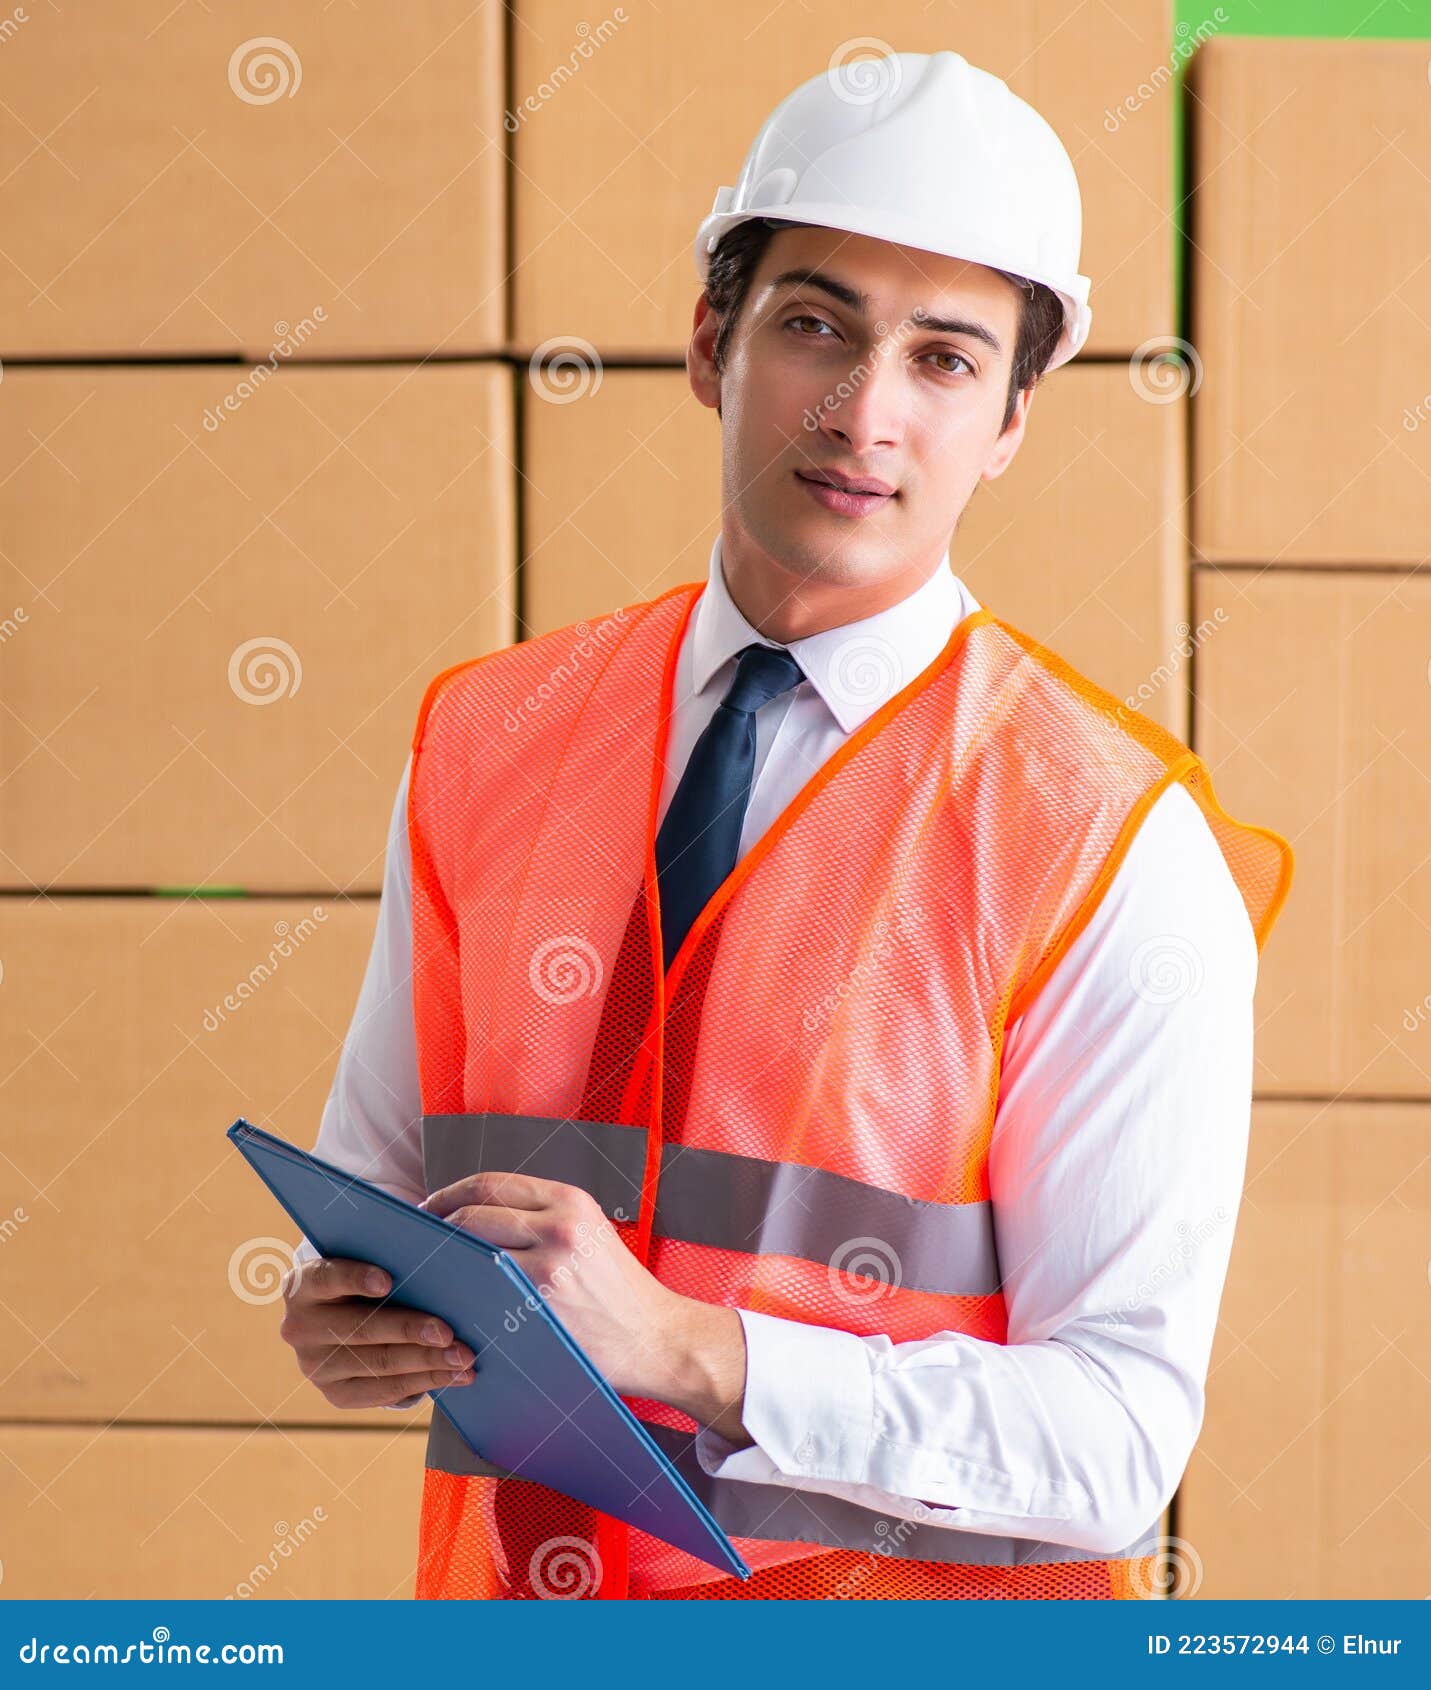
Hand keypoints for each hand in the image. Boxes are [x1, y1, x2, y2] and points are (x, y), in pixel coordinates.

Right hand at [279, 1255, 477, 1408]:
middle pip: (361, 1329)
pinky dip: (424, 1382)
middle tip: (449, 1333)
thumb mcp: (367, 1261)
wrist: (343, 1316)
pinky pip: (383, 1391)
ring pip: (378, 1364)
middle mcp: (300, 1327)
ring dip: (427, 1362)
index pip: (326, 1278)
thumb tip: (444, 1248)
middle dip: (410, 1331)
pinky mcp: (335, 1393)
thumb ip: (390, 1257)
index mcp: (303, 1285)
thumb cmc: (366, 1277)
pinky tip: (454, 1375)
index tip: (388, 1281)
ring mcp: (314, 1365)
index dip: (356, 1278)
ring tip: (463, 1359)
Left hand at [418, 1171, 693, 1401]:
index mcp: (570, 1200)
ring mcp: (549, 1269)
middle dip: (437, 1227)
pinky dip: (462, 1295)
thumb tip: (474, 1218)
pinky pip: (485, 1294)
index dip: (449, 1194)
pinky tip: (453, 1302)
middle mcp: (559, 1226)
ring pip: (473, 1254)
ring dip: (444, 1262)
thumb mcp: (590, 1232)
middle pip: (473, 1214)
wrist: (659, 1338)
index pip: (491, 1184)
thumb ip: (541, 1218)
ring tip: (430, 1271)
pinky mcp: (542, 1308)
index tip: (428, 1208)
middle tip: (419, 1243)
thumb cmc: (619, 1290)